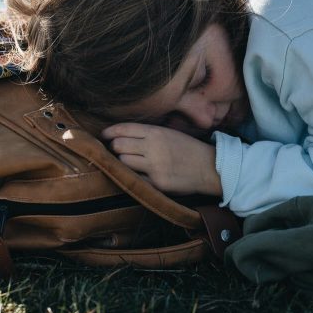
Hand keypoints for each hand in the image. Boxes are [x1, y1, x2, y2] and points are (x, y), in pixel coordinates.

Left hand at [102, 123, 221, 196]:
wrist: (208, 167)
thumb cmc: (188, 148)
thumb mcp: (169, 133)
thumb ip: (148, 134)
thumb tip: (122, 135)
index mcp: (156, 132)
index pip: (124, 129)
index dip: (110, 132)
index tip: (104, 135)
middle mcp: (153, 148)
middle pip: (119, 146)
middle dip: (115, 148)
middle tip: (117, 150)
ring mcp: (154, 166)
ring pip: (123, 163)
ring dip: (123, 163)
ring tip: (130, 163)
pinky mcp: (156, 183)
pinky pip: (135, 179)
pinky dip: (133, 177)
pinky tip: (138, 175)